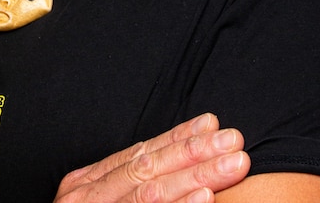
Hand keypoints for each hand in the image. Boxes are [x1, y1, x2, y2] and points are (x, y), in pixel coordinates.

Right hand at [54, 113, 249, 202]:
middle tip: (233, 141)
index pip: (138, 154)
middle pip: (147, 168)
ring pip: (150, 192)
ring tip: (232, 165)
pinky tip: (205, 201)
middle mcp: (86, 197)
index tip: (211, 123)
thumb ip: (126, 189)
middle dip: (194, 152)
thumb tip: (178, 175)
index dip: (176, 137)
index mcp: (86, 185)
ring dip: (196, 176)